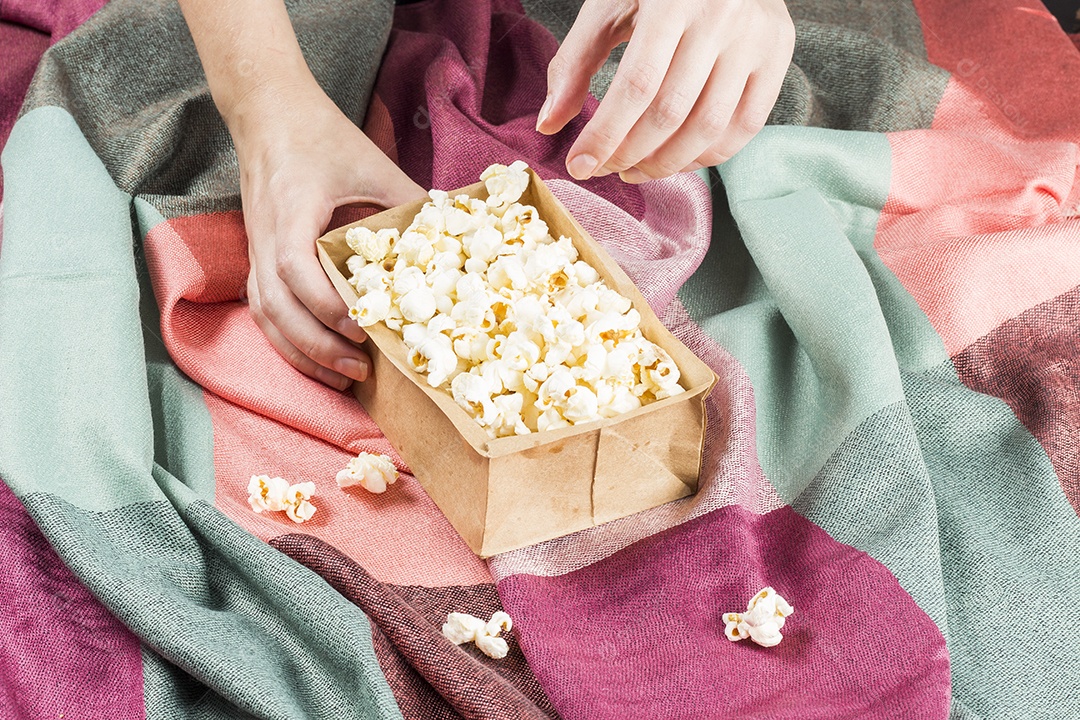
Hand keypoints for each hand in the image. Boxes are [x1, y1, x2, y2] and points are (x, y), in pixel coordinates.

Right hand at [231, 80, 425, 389]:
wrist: (270, 114)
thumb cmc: (323, 137)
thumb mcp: (372, 164)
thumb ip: (406, 201)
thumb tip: (450, 240)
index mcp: (291, 210)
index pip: (294, 268)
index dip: (325, 304)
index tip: (361, 327)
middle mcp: (264, 236)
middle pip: (277, 306)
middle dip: (317, 345)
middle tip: (361, 369)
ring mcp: (256, 250)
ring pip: (266, 316)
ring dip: (302, 353)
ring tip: (344, 378)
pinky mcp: (256, 258)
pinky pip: (263, 310)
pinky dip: (288, 341)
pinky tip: (318, 360)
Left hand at [536, 0, 794, 182]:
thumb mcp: (609, 5)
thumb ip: (575, 61)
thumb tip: (548, 124)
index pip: (636, 86)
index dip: (606, 135)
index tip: (579, 166)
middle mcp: (721, 15)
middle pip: (671, 113)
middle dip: (630, 154)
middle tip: (604, 169)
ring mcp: (756, 37)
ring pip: (709, 128)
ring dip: (666, 164)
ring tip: (635, 170)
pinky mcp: (778, 54)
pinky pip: (744, 126)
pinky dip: (708, 155)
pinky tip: (676, 159)